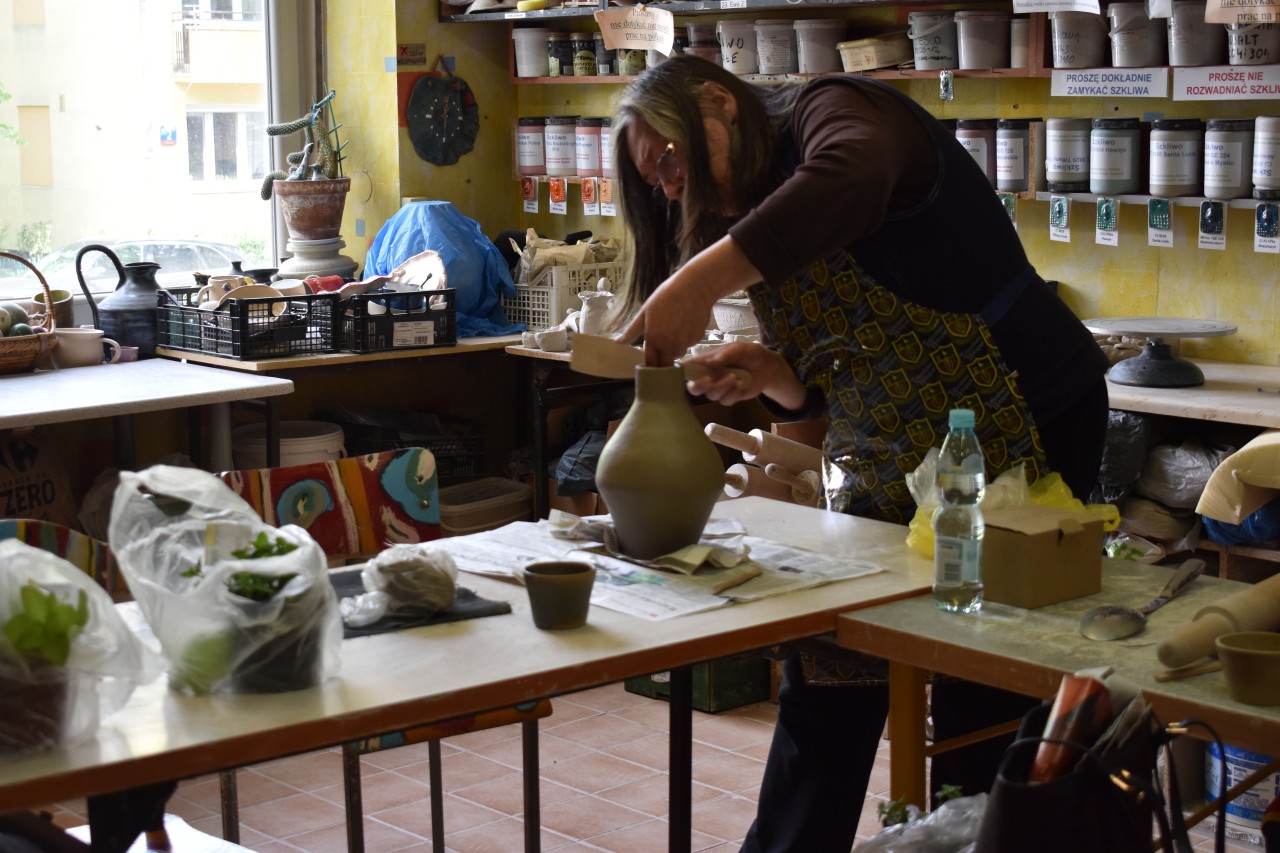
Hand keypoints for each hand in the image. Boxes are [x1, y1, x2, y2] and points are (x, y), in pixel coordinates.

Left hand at [616, 235, 764, 365]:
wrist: (694, 287)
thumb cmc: (667, 296)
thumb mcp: (645, 312)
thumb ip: (631, 331)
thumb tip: (618, 343)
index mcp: (654, 340)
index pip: (651, 364)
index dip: (650, 367)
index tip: (649, 366)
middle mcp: (670, 346)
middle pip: (666, 363)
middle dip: (663, 360)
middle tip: (661, 348)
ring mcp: (685, 344)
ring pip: (678, 353)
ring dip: (675, 348)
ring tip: (674, 328)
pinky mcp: (697, 340)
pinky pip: (689, 345)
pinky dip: (686, 339)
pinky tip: (685, 324)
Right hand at [681, 342, 805, 408]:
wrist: (768, 366)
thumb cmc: (750, 353)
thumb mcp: (739, 349)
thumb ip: (725, 356)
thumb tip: (711, 364)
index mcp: (706, 362)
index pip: (688, 367)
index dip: (681, 371)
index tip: (681, 372)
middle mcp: (709, 376)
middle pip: (693, 388)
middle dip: (697, 386)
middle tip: (708, 380)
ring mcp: (719, 388)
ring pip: (711, 395)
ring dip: (722, 387)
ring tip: (735, 377)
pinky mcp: (729, 397)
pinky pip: (726, 401)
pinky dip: (734, 393)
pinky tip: (741, 384)